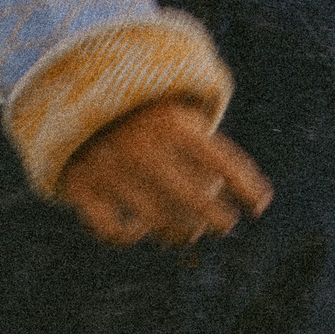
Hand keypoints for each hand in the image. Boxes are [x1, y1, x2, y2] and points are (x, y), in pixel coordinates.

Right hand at [57, 98, 273, 247]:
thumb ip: (208, 151)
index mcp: (175, 121)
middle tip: (224, 225)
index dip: (247, 188)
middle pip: (195, 198)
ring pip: (158, 221)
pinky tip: (137, 228)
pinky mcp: (79, 185)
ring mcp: (110, 167)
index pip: (224, 163)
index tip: (260, 207)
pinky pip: (112, 229)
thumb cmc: (143, 116)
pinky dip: (127, 234)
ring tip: (188, 232)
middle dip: (218, 219)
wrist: (74, 99)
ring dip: (179, 232)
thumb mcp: (178, 116)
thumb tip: (252, 201)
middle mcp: (144, 145)